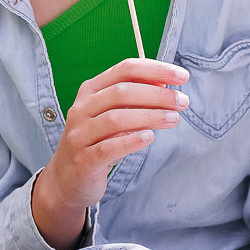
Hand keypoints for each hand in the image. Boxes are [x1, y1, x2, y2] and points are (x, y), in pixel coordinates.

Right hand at [33, 58, 189, 248]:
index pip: (125, 69)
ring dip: (150, 116)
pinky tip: (150, 137)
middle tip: (182, 101)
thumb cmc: (98, 141)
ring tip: (174, 119)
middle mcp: (82, 108)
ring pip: (116, 119)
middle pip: (122, 91)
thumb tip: (166, 84)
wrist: (67, 180)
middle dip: (157, 94)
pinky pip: (108, 147)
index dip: (156, 70)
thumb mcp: (113, 114)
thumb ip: (135, 98)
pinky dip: (131, 140)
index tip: (182, 76)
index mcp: (91, 90)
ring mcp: (79, 134)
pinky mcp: (83, 160)